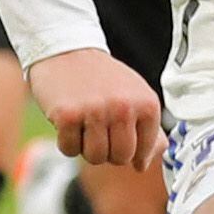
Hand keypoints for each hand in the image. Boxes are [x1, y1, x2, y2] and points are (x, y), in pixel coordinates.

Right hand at [28, 47, 161, 170]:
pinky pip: (69, 150)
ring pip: (95, 157)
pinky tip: (69, 121)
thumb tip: (143, 164)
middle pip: (120, 158)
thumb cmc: (101, 78)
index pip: (144, 151)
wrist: (66, 50)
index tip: (120, 139)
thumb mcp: (134, 95)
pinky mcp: (68, 116)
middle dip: (108, 151)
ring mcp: (95, 111)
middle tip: (99, 130)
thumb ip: (147, 128)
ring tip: (84, 124)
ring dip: (86, 147)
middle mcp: (124, 107)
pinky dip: (66, 141)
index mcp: (147, 104)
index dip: (130, 151)